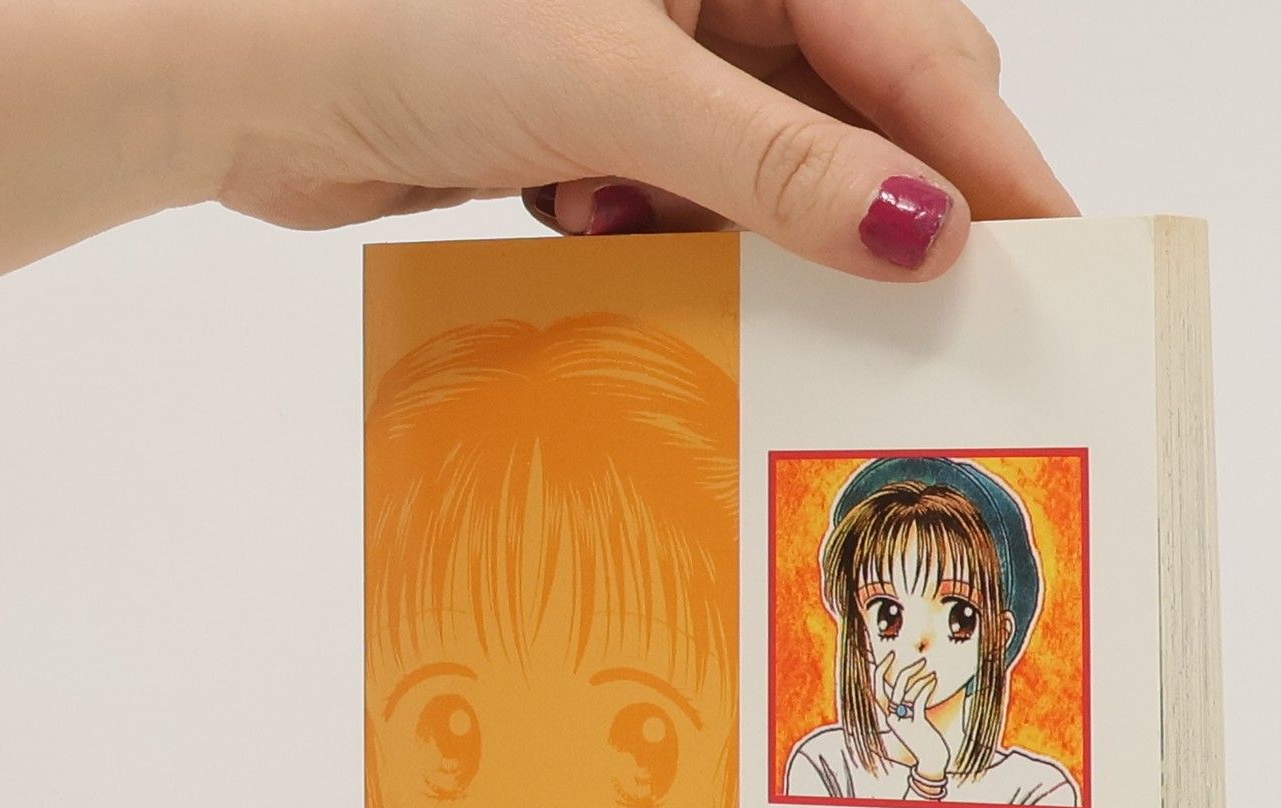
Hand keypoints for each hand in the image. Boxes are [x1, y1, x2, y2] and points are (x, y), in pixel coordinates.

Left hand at [211, 0, 1074, 277]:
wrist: (233, 62)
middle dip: (875, 202)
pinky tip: (607, 228)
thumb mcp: (617, 85)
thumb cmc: (401, 11)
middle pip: (863, 103)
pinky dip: (677, 236)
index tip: (1047, 255)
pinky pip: (699, 200)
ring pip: (780, 168)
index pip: (914, 43)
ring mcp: (658, 51)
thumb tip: (926, 230)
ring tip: (674, 237)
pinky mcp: (603, 121)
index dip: (983, 155)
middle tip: (910, 305)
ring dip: (755, 230)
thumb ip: (780, 161)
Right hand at [871, 649, 949, 779]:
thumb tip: (915, 681)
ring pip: (903, 693)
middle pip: (887, 688)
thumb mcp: (914, 718)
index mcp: (888, 716)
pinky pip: (918, 701)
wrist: (933, 760)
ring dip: (918, 677)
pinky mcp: (916, 726)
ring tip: (931, 670)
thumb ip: (910, 703)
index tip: (891, 654)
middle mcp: (891, 719)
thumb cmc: (925, 738)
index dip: (880, 669)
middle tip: (917, 659)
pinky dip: (926, 687)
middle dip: (900, 670)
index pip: (876, 688)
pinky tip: (934, 679)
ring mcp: (903, 723)